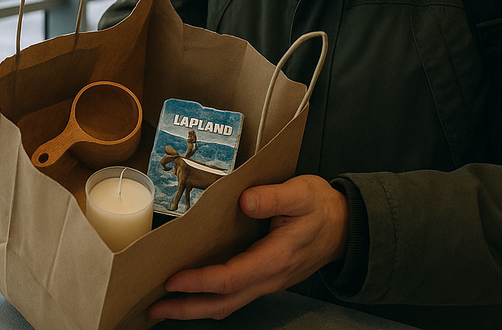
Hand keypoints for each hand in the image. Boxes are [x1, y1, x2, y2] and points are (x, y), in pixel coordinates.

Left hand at [148, 175, 348, 320]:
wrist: (346, 227)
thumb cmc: (322, 208)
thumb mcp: (302, 193)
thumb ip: (274, 197)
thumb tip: (245, 201)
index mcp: (275, 258)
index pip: (230, 278)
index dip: (199, 282)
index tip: (173, 279)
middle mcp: (269, 278)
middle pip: (223, 302)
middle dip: (187, 308)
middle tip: (155, 308)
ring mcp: (268, 282)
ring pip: (228, 304)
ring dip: (196, 308)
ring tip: (166, 306)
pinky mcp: (266, 279)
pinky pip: (234, 296)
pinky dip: (210, 299)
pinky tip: (195, 293)